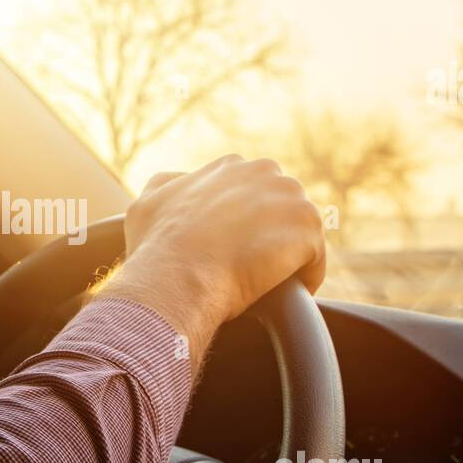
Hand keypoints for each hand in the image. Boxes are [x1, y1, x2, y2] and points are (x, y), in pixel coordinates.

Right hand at [101, 154, 325, 359]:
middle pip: (282, 209)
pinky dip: (304, 280)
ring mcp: (290, 197)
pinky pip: (315, 260)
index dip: (245, 224)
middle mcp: (264, 171)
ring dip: (289, 259)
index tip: (234, 250)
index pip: (253, 192)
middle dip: (272, 236)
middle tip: (251, 269)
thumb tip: (179, 181)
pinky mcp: (309, 229)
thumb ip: (168, 183)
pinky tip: (282, 295)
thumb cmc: (157, 248)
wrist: (176, 276)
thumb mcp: (147, 202)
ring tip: (267, 285)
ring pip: (300, 233)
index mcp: (231, 166)